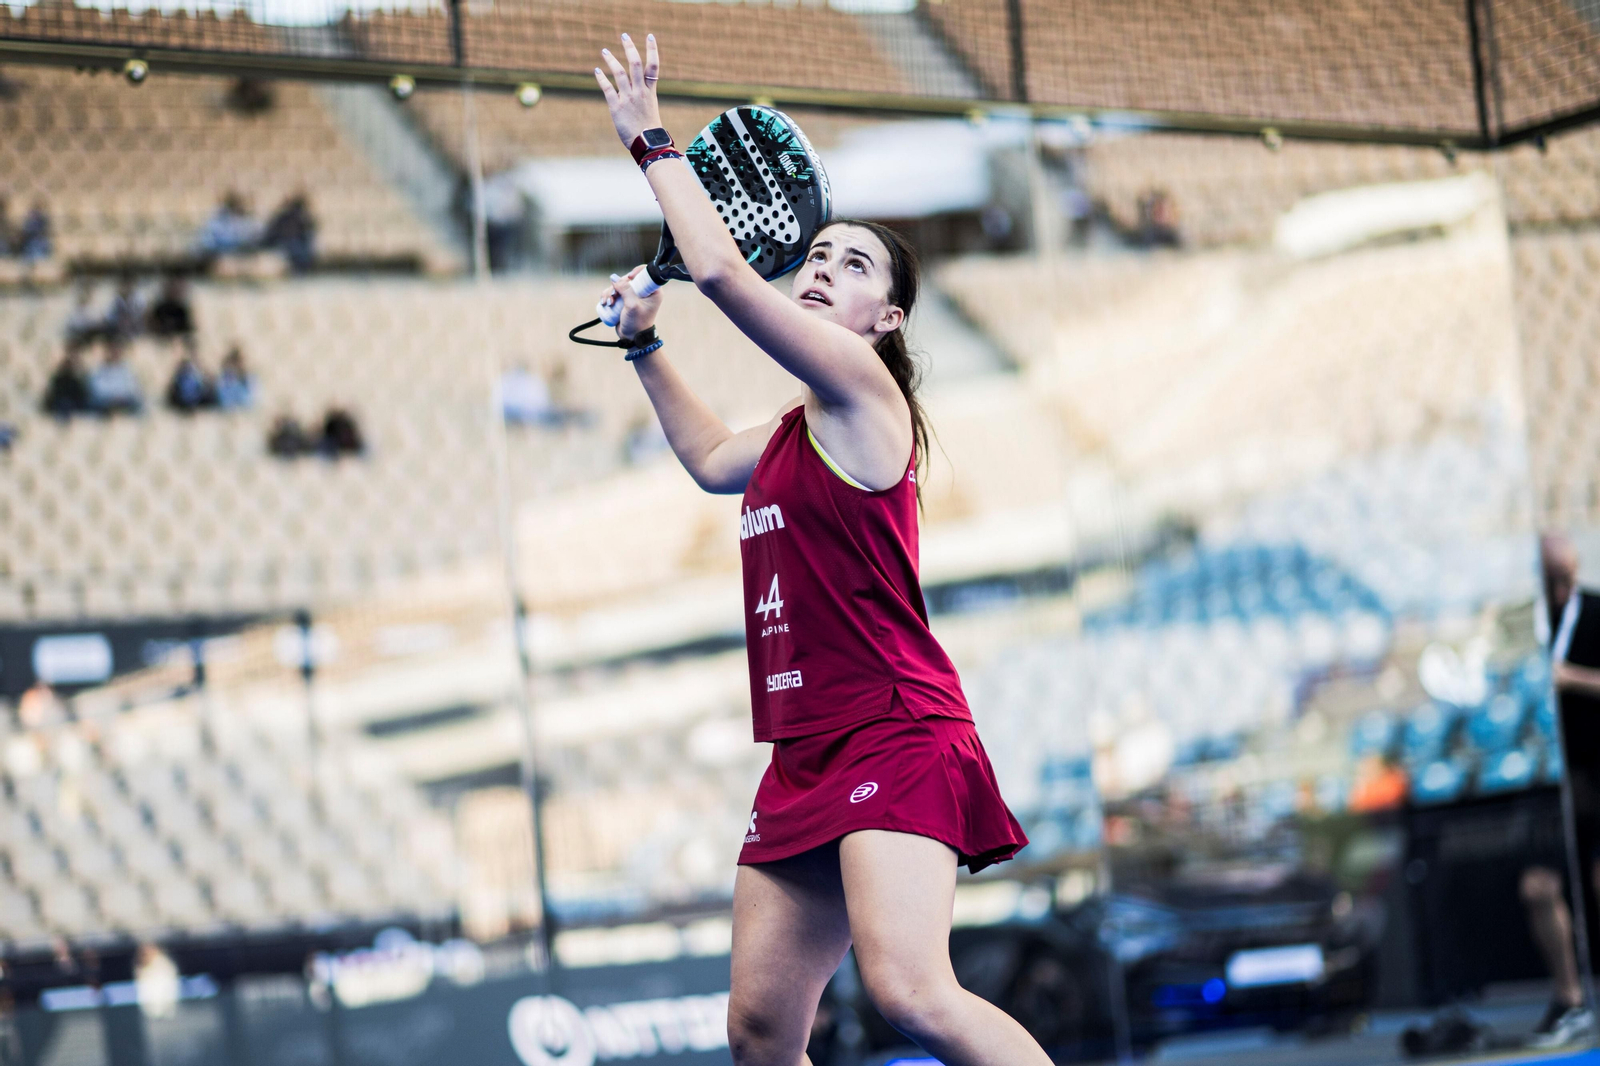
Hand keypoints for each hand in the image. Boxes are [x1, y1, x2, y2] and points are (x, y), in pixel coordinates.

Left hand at [594, 33, 662, 150]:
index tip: (650, 36)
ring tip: (605, 51)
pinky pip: (608, 89)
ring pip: (620, 73)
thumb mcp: (651, 109)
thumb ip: (644, 96)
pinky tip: (597, 70)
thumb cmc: (649, 130)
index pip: (653, 66)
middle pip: (636, 63)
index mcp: (650, 91)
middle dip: (630, 48)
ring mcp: (628, 98)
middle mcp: (639, 91)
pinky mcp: (616, 107)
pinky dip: (602, 78)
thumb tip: (638, 90)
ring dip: (612, 60)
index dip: (652, 49)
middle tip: (624, 36)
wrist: (647, 143)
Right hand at [605, 264, 663, 339]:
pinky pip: (614, 292)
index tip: (628, 278)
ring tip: (608, 303)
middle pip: (628, 279)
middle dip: (617, 286)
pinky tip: (604, 303)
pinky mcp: (624, 300)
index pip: (645, 274)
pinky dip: (608, 296)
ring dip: (610, 292)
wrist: (632, 338)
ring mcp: (633, 295)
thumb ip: (625, 290)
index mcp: (653, 291)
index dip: (635, 272)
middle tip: (613, 296)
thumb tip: (613, 277)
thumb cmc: (637, 323)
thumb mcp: (632, 305)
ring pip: (618, 286)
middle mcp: (644, 291)